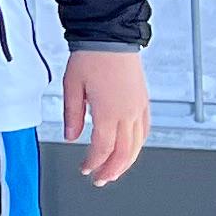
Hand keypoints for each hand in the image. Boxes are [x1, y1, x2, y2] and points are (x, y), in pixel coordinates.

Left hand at [63, 49, 149, 185]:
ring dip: (126, 162)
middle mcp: (127, 113)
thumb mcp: (71, 86)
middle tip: (101, 180)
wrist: (110, 36)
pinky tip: (130, 149)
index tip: (85, 169)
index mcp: (108, 111)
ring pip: (137, 145)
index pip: (102, 148)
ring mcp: (138, 108)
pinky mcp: (143, 102)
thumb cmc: (91, 57)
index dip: (93, 163)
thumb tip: (71, 136)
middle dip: (112, 170)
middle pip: (123, 153)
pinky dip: (137, 145)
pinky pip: (144, 130)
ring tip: (114, 171)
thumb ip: (72, 115)